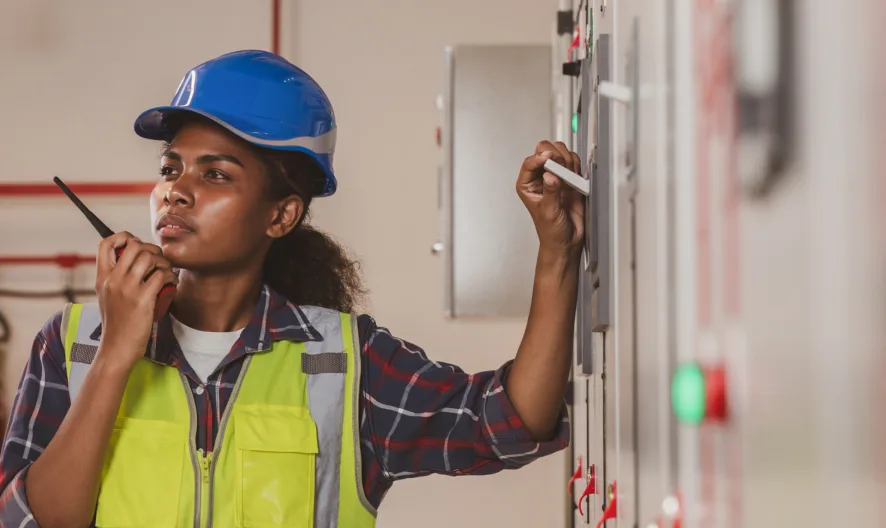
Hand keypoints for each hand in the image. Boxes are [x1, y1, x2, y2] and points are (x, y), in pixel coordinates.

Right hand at [94, 232, 177, 368]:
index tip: (136, 244)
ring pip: (149, 258)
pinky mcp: (142, 300)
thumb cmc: (116, 323)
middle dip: (151, 248)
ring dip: (164, 262)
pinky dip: (170, 276)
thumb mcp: (106, 296)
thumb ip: (114, 278)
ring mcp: (127, 289)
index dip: (123, 236)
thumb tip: (130, 261)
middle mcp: (113, 279)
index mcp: (102, 277)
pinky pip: (161, 276)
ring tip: (166, 271)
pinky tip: (171, 282)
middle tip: (158, 260)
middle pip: (134, 245)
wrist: (116, 348)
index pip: (105, 243)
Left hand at [517, 141, 584, 255]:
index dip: (540, 157)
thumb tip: (550, 175)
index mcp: (527, 184)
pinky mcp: (570, 179)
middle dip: (555, 156)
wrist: (566, 241)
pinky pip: (573, 162)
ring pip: (560, 153)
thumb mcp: (548, 212)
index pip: (530, 162)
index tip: (550, 158)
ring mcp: (556, 177)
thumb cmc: (551, 231)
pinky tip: (575, 177)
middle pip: (545, 151)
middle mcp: (540, 178)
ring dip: (567, 160)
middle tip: (561, 168)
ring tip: (569, 176)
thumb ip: (550, 192)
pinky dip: (576, 165)